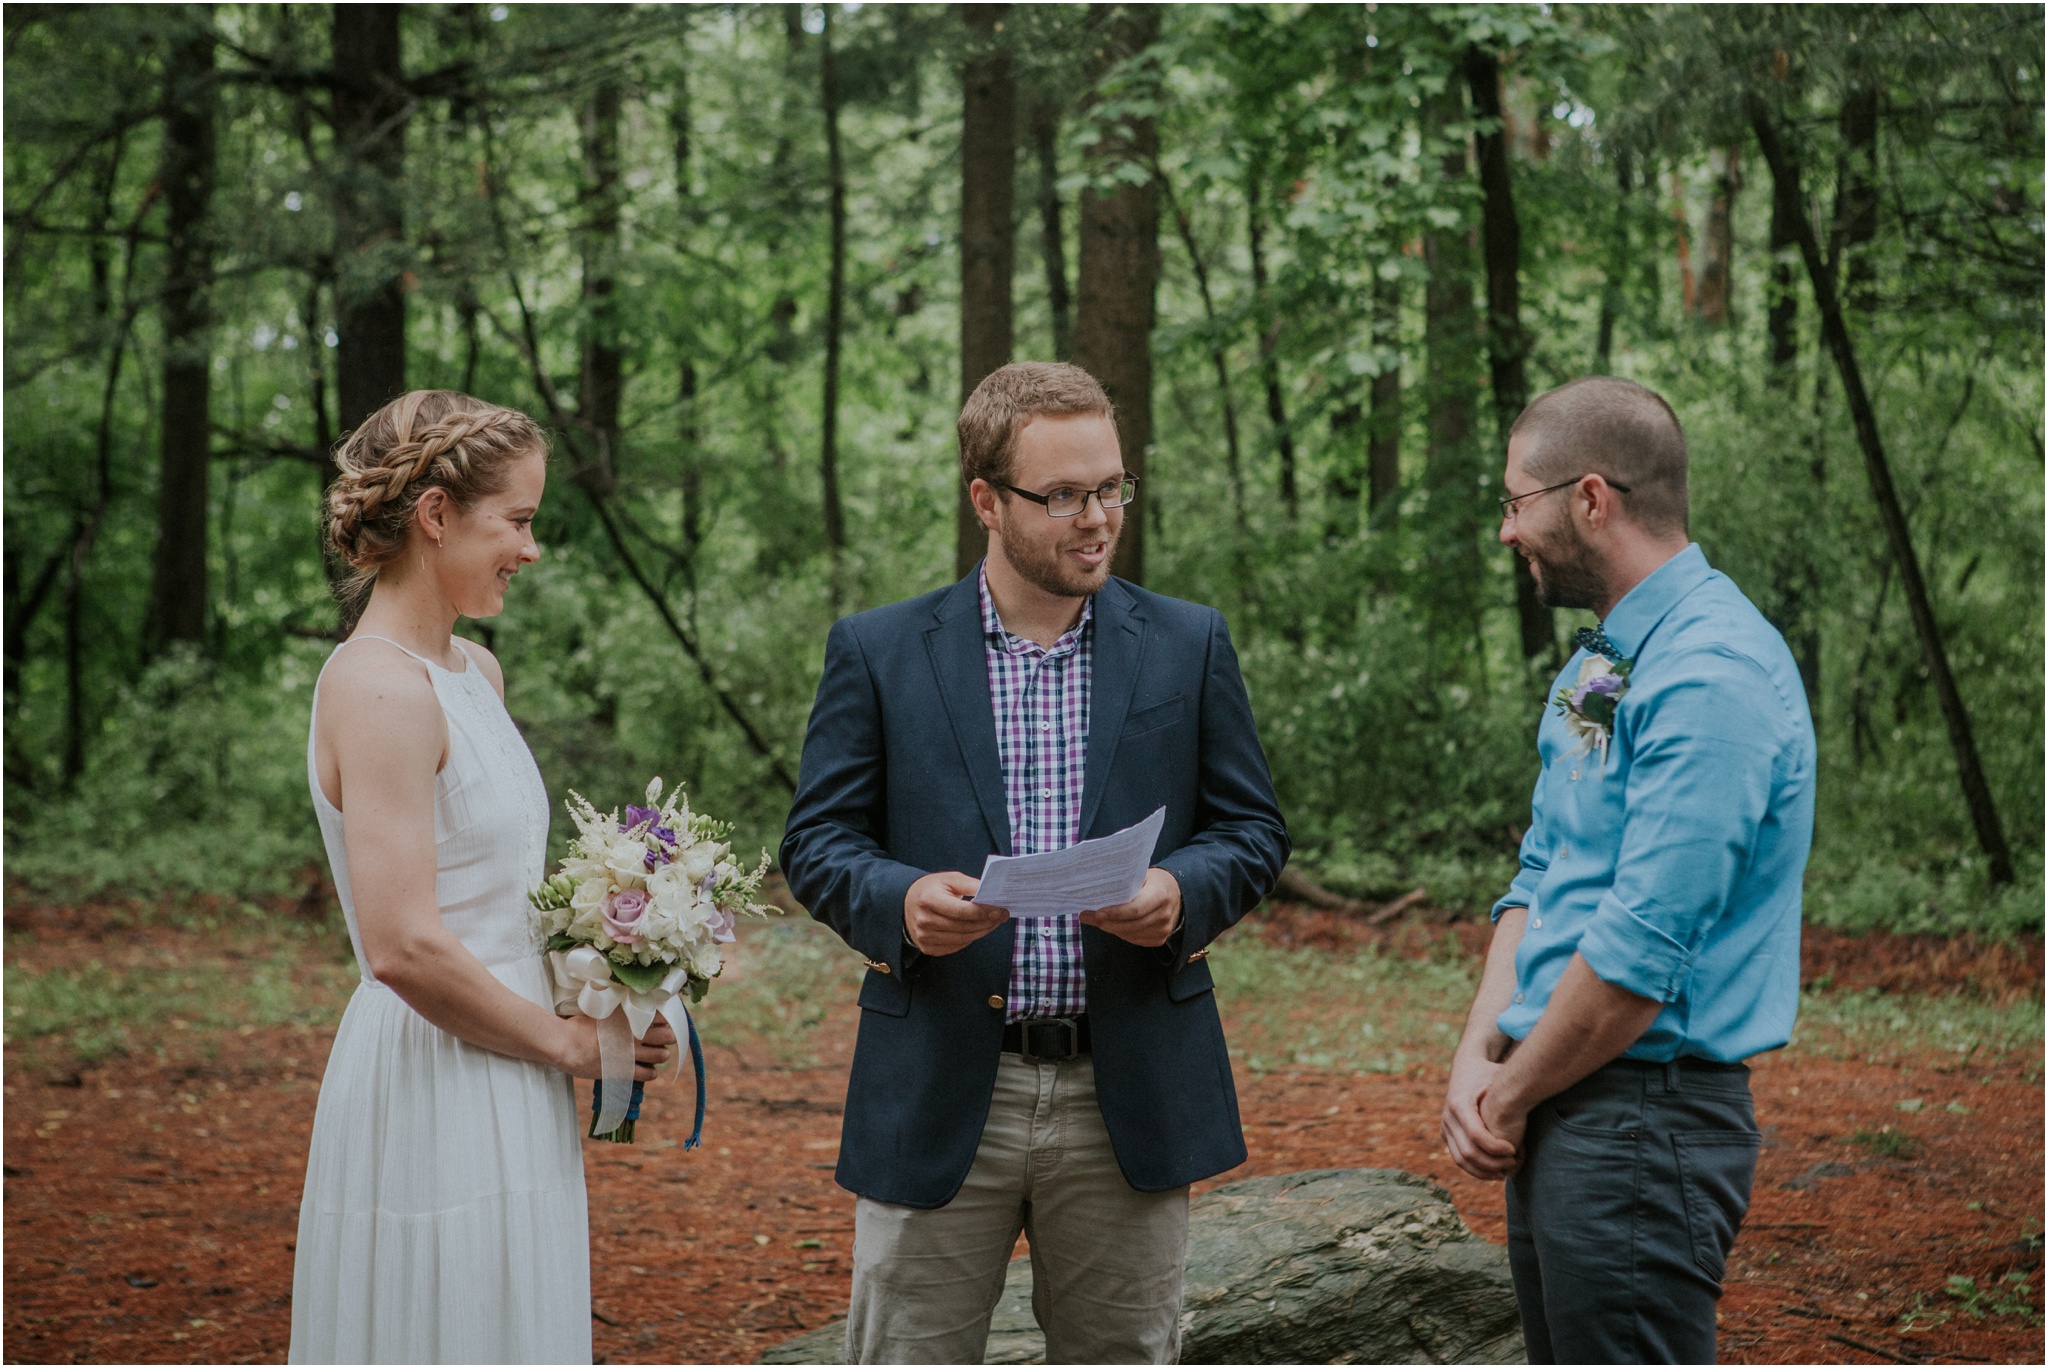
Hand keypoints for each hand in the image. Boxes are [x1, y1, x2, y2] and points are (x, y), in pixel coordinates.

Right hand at [556, 1016, 677, 1081]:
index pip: (661, 1016)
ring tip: (658, 1054)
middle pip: (666, 1036)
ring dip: (661, 1054)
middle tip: (664, 1038)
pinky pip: (647, 1074)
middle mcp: (635, 1034)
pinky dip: (651, 1073)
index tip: (663, 1022)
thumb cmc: (579, 1024)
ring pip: (660, 1055)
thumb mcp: (602, 1010)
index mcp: (630, 1017)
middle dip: (668, 1036)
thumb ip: (618, 1007)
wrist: (566, 1044)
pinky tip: (649, 1070)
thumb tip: (626, 1001)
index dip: (665, 1019)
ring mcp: (631, 1053)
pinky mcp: (624, 1071)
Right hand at [905, 871, 1007, 954]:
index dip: (983, 912)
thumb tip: (994, 894)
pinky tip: (978, 930)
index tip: (1001, 910)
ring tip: (994, 923)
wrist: (905, 902)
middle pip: (963, 927)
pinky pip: (955, 946)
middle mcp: (924, 920)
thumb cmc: (932, 888)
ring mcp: (924, 937)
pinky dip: (970, 939)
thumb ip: (971, 885)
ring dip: (982, 932)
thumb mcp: (950, 879)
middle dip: (987, 922)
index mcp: (928, 899)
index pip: (961, 911)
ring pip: (962, 939)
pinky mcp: (927, 948)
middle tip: (1002, 916)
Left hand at [1079, 868, 1181, 947]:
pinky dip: (1122, 934)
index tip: (1097, 912)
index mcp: (1161, 894)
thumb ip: (1124, 883)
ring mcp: (1164, 929)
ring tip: (1096, 920)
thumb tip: (1095, 889)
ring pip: (1131, 934)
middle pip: (1131, 925)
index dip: (1115, 913)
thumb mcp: (1142, 875)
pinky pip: (1136, 940)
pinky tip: (1112, 925)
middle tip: (1086, 917)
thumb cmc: (1153, 881)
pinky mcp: (1161, 939)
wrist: (1177, 892)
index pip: (1136, 909)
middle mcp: (1165, 914)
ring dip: (1111, 929)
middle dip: (1106, 922)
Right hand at [1442, 1046, 1521, 1180]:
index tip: (1514, 1150)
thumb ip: (1512, 1089)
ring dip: (1484, 1171)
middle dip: (1492, 1163)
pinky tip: (1496, 1171)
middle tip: (1513, 1163)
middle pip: (1468, 1152)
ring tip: (1506, 1172)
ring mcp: (1445, 1127)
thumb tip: (1535, 1096)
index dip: (1496, 1147)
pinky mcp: (1446, 1135)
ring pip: (1461, 1160)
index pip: (1476, 1135)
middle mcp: (1448, 1117)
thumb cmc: (1489, 1073)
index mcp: (1460, 1104)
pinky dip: (1476, 1170)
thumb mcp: (1499, 1077)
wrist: (1466, 1068)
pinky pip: (1459, 1159)